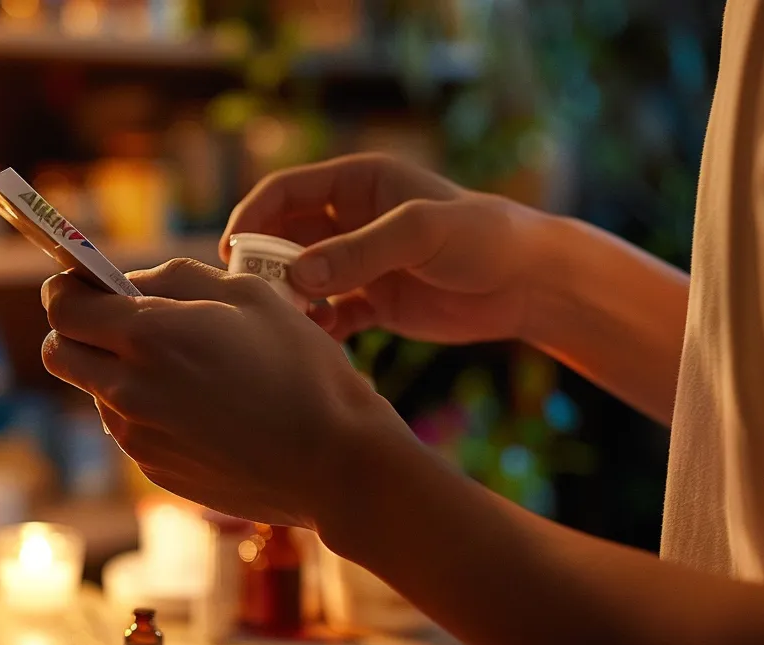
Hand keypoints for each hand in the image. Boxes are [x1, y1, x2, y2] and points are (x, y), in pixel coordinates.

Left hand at [40, 259, 412, 527]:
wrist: (334, 463)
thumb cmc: (301, 369)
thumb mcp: (249, 295)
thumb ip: (176, 279)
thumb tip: (133, 285)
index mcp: (149, 335)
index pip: (62, 305)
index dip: (67, 287)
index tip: (87, 283)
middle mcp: (129, 388)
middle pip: (60, 352)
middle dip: (78, 329)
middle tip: (122, 321)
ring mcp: (138, 436)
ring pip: (95, 391)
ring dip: (117, 372)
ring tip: (185, 369)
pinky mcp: (155, 470)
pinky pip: (130, 428)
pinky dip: (149, 411)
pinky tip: (205, 409)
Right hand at [225, 153, 568, 342]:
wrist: (530, 284)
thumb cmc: (482, 239)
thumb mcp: (420, 233)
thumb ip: (358, 252)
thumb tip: (295, 276)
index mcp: (359, 183)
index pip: (286, 191)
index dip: (253, 217)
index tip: (233, 252)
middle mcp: (353, 219)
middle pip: (286, 236)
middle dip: (264, 264)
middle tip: (252, 296)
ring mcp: (363, 262)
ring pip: (303, 278)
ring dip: (288, 299)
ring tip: (284, 322)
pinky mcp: (377, 302)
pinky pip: (331, 314)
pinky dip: (318, 328)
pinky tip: (318, 342)